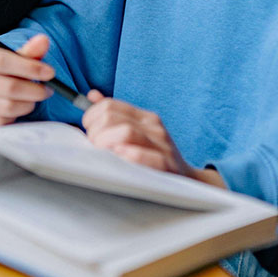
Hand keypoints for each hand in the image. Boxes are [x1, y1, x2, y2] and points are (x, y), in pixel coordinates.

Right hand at [0, 35, 55, 125]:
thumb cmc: (2, 69)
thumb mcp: (14, 57)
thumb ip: (30, 50)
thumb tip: (43, 40)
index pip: (1, 61)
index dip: (29, 68)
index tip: (49, 73)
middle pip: (7, 87)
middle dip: (34, 90)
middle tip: (48, 90)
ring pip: (6, 107)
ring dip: (27, 104)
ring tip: (34, 99)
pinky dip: (14, 116)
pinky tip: (17, 108)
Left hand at [81, 92, 224, 186]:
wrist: (189, 180)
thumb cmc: (155, 157)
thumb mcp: (138, 132)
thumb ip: (115, 116)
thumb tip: (92, 96)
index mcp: (145, 117)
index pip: (109, 106)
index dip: (91, 117)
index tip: (88, 130)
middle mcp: (154, 127)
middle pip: (112, 118)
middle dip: (95, 133)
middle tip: (95, 148)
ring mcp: (162, 145)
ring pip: (126, 132)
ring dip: (106, 143)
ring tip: (104, 154)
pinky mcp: (167, 165)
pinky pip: (144, 156)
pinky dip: (128, 156)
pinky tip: (120, 159)